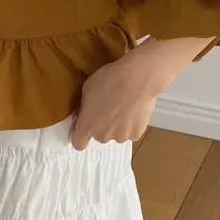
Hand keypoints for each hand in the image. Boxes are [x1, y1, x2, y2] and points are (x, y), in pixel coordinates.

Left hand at [72, 36, 214, 150]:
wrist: (141, 77)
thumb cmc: (110, 77)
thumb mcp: (89, 87)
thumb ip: (85, 105)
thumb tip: (85, 112)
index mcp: (87, 127)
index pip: (78, 143)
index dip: (80, 134)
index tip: (83, 124)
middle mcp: (104, 136)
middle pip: (100, 136)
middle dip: (102, 123)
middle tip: (108, 104)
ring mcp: (123, 135)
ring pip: (118, 132)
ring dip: (119, 122)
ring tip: (125, 102)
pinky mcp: (139, 132)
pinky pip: (133, 128)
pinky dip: (134, 120)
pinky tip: (137, 105)